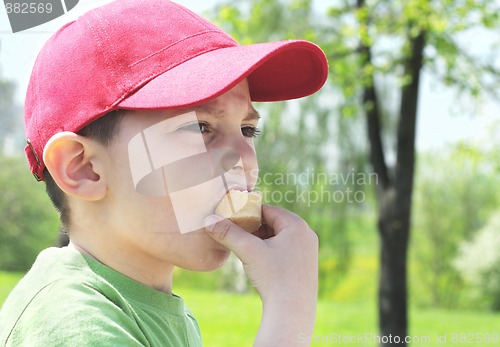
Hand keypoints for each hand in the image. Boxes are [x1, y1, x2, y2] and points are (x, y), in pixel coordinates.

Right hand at [204, 204, 318, 345]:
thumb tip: (208, 220)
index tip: (233, 218)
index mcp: (297, 225)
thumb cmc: (273, 277)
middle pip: (275, 222)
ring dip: (261, 240)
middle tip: (236, 233)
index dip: (249, 212)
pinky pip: (286, 250)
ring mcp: (309, 251)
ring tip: (244, 247)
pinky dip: (270, 251)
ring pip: (280, 237)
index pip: (268, 210)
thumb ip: (228, 233)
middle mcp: (307, 234)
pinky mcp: (307, 266)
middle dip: (254, 227)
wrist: (292, 312)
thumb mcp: (248, 251)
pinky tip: (258, 261)